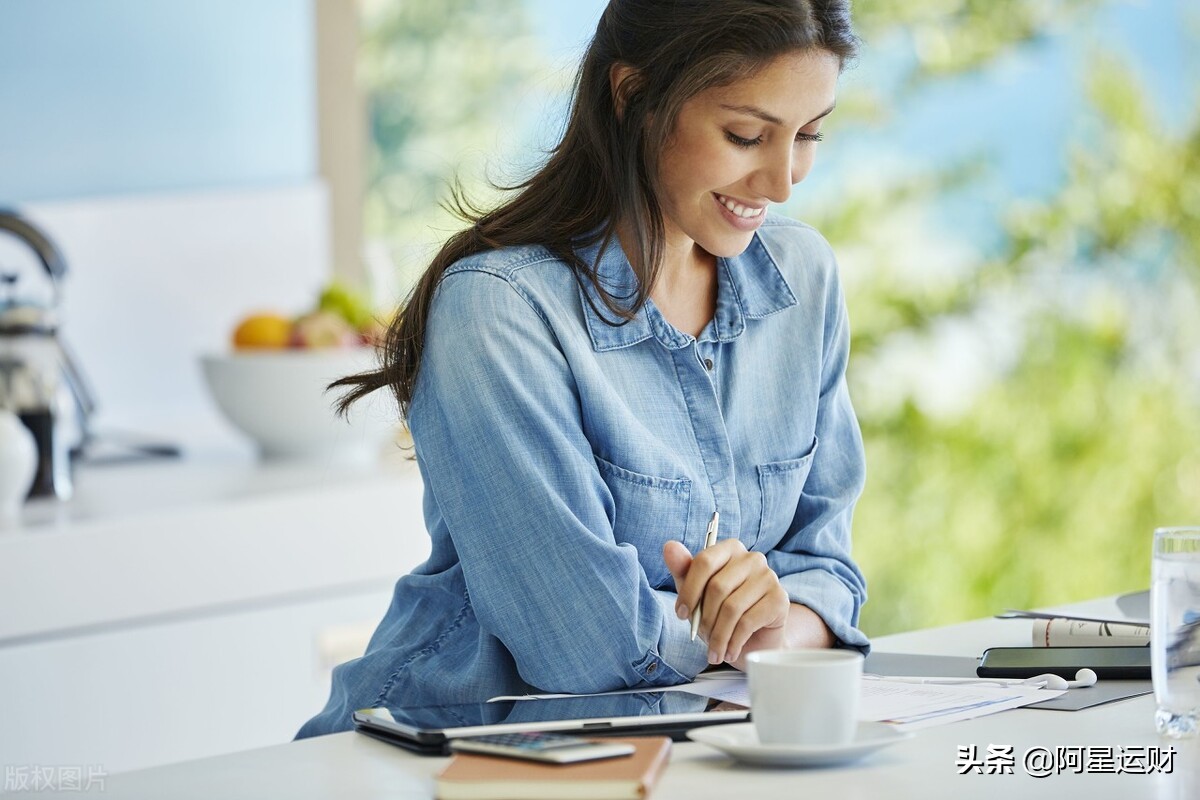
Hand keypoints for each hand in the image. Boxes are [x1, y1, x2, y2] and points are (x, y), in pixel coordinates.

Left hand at [663, 539, 790, 664]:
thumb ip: (683, 570)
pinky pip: (748, 622)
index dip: (689, 591)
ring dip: (718, 635)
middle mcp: (753, 558)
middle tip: (700, 636)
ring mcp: (769, 577)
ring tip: (714, 650)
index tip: (682, 614)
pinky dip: (733, 642)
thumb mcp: (697, 593)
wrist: (755, 641)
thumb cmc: (722, 613)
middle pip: (718, 587)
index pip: (704, 562)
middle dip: (704, 618)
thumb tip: (669, 546)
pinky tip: (729, 652)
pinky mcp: (780, 600)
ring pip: (732, 608)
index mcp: (730, 549)